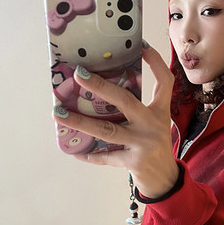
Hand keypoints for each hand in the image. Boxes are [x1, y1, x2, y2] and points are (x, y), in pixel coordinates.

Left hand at [53, 44, 179, 199]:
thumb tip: (102, 90)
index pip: (164, 81)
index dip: (156, 62)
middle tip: (78, 74)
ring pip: (107, 129)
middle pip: (126, 100)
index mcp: (160, 111)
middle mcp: (153, 124)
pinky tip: (73, 151)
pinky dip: (88, 155)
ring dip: (80, 121)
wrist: (165, 179)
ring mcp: (143, 143)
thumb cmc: (154, 146)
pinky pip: (105, 156)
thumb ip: (138, 109)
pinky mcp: (133, 161)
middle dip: (100, 86)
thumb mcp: (155, 124)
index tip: (142, 45)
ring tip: (58, 113)